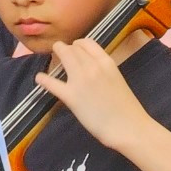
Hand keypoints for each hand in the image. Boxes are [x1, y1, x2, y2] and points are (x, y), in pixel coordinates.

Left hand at [34, 39, 149, 151]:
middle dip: (66, 51)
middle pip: (72, 48)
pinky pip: (51, 82)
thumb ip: (104, 72)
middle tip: (63, 58)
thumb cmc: (128, 109)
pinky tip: (40, 79)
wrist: (129, 128)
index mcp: (107, 62)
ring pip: (63, 56)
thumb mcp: (118, 81)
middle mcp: (92, 66)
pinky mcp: (71, 96)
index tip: (75, 51)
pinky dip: (43, 79)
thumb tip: (92, 72)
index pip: (86, 42)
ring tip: (52, 63)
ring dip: (55, 56)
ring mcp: (80, 80)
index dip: (77, 45)